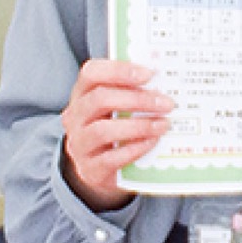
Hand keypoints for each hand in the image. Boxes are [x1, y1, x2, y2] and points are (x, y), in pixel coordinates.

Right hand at [60, 60, 173, 211]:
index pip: (91, 73)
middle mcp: (75, 117)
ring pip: (103, 130)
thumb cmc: (115, 130)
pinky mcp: (90, 170)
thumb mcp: (118, 109)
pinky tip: (153, 142)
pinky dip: (135, 148)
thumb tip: (166, 82)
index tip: (150, 74)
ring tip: (164, 124)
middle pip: (100, 99)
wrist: (101, 172)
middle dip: (137, 99)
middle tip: (166, 104)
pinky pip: (111, 158)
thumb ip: (133, 93)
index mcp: (82, 95)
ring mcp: (79, 145)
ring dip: (139, 126)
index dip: (120, 70)